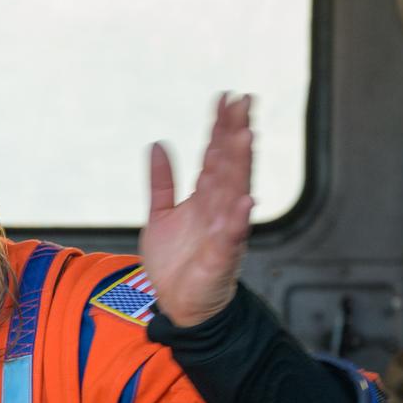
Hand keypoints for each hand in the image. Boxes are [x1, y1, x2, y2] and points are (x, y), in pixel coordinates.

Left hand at [140, 94, 255, 327]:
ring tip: (246, 136)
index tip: (226, 98)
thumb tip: (156, 144)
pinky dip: (238, 220)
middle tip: (243, 103)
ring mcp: (222, 231)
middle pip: (229, 165)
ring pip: (234, 192)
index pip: (214, 154)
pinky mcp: (221, 257)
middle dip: (235, 134)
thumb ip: (161, 182)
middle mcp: (218, 209)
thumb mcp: (160, 216)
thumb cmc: (176, 263)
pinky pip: (231, 236)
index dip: (220, 127)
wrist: (179, 305)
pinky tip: (245, 200)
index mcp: (205, 198)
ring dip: (240, 165)